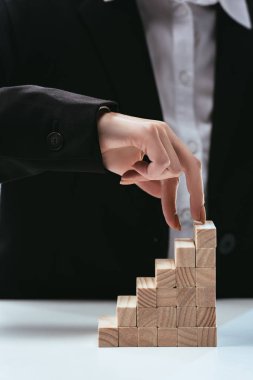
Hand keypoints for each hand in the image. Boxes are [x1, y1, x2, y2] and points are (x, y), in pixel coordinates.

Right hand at [97, 111, 205, 229]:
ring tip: (132, 171)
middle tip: (194, 218)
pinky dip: (148, 172)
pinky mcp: (151, 132)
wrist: (89, 134)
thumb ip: (149, 182)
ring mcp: (160, 132)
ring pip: (174, 169)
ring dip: (152, 178)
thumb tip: (164, 195)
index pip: (187, 169)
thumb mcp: (133, 172)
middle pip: (192, 166)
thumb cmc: (109, 150)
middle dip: (196, 195)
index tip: (197, 218)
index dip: (194, 194)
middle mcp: (167, 135)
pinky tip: (133, 165)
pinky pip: (161, 163)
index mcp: (166, 143)